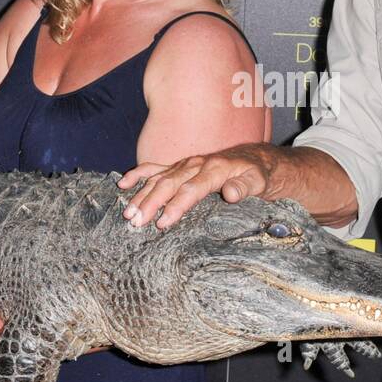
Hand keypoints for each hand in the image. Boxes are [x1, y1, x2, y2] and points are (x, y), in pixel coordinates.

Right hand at [119, 148, 274, 229]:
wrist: (254, 159)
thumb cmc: (256, 174)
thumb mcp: (258, 181)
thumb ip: (245, 187)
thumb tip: (231, 194)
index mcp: (214, 169)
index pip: (191, 190)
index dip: (176, 206)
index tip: (162, 223)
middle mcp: (195, 165)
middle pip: (169, 184)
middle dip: (151, 203)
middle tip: (135, 222)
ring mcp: (185, 164)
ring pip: (158, 178)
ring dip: (141, 195)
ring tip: (127, 212)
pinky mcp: (179, 166)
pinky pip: (154, 168)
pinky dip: (138, 175)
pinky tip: (123, 184)